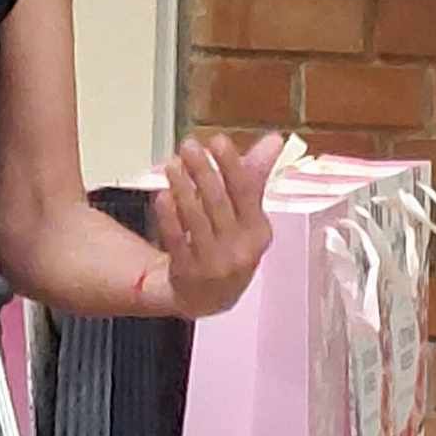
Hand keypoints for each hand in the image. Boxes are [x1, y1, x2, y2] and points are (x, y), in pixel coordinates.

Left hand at [148, 132, 279, 319]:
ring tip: (171, 164)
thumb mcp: (246, 215)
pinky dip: (169, 217)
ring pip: (196, 220)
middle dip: (203, 171)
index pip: (246, 193)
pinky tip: (162, 195)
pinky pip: (176, 241)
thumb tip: (274, 140)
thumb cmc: (229, 246)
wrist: (207, 296)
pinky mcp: (187, 274)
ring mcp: (214, 264)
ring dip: (183, 188)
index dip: (232, 165)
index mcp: (258, 232)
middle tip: (187, 145)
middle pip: (219, 204)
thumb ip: (255, 176)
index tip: (217, 140)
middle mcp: (240, 250)